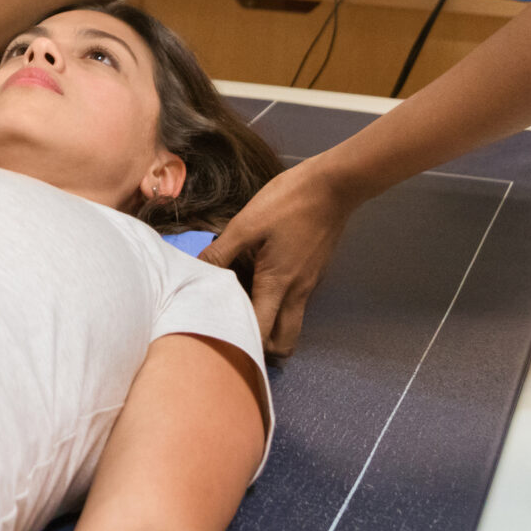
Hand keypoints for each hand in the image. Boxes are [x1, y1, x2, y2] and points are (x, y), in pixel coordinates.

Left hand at [200, 159, 356, 356]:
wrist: (333, 186)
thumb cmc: (288, 202)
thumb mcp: (247, 224)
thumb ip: (221, 251)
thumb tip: (197, 271)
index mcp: (278, 284)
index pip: (262, 334)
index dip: (241, 340)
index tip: (220, 331)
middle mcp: (297, 293)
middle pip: (284, 344)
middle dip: (262, 345)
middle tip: (236, 323)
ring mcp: (309, 284)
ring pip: (291, 324)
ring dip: (270, 323)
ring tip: (244, 299)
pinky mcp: (314, 273)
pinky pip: (296, 303)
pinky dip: (278, 302)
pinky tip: (259, 277)